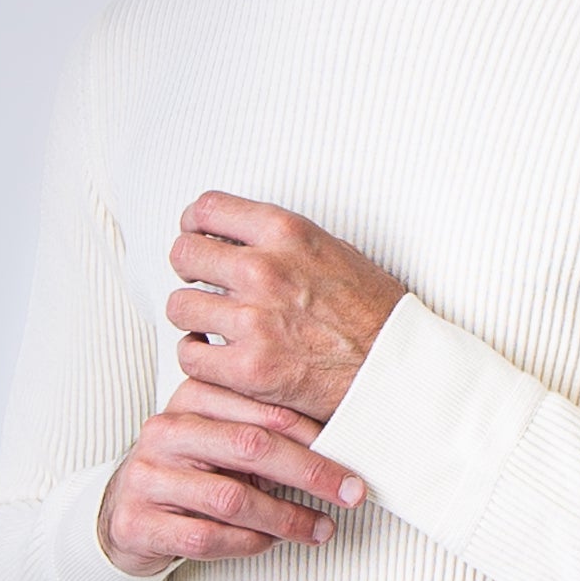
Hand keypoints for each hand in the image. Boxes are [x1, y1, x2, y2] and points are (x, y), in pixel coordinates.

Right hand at [96, 375, 367, 575]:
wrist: (124, 513)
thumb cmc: (189, 475)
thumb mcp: (225, 444)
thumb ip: (268, 437)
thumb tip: (340, 446)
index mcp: (191, 398)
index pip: (263, 410)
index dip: (314, 435)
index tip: (354, 458)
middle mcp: (166, 431)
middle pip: (252, 446)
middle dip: (311, 473)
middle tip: (350, 493)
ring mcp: (148, 476)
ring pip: (232, 497)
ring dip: (286, 518)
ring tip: (320, 528)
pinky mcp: (138, 522)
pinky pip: (206, 536)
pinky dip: (248, 543)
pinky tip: (271, 542)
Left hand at [166, 191, 407, 422]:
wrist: (399, 371)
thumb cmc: (376, 317)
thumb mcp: (335, 252)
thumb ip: (283, 243)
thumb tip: (240, 239)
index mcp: (287, 233)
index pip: (206, 209)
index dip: (193, 225)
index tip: (198, 238)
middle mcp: (265, 270)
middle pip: (184, 254)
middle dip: (189, 270)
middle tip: (202, 286)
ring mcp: (254, 320)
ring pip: (180, 307)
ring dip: (194, 317)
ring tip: (213, 327)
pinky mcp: (249, 369)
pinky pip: (190, 357)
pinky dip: (199, 359)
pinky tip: (217, 359)